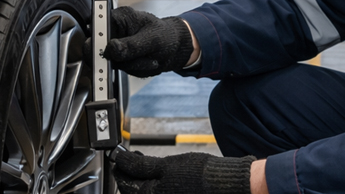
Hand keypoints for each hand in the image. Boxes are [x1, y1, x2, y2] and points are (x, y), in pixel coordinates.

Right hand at [103, 7, 194, 76]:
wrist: (174, 48)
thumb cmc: (166, 36)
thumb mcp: (152, 40)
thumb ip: (131, 45)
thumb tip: (111, 49)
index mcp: (119, 17)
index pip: (97, 26)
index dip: (96, 40)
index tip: (106, 52)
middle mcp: (113, 31)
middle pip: (99, 49)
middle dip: (119, 59)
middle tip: (136, 58)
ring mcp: (115, 46)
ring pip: (110, 63)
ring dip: (131, 65)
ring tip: (149, 58)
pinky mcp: (118, 59)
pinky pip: (119, 69)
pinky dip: (134, 69)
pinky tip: (146, 61)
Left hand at [113, 149, 253, 193]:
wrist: (224, 184)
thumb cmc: (199, 176)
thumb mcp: (166, 165)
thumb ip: (141, 165)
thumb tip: (122, 160)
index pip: (124, 182)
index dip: (121, 165)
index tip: (121, 155)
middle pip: (132, 190)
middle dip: (130, 173)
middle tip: (133, 157)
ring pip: (144, 192)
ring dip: (141, 179)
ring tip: (146, 165)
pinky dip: (153, 185)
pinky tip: (159, 175)